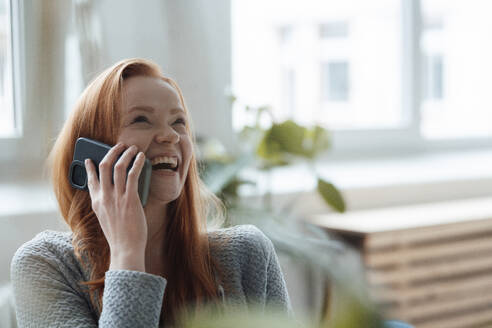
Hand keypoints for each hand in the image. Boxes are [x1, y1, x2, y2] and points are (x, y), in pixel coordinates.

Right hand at [85, 143, 147, 270]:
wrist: (125, 248)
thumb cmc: (120, 236)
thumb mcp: (106, 219)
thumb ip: (107, 205)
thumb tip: (116, 192)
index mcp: (96, 202)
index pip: (90, 179)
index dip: (90, 167)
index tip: (90, 158)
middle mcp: (104, 197)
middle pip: (104, 166)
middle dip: (112, 152)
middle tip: (119, 146)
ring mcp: (116, 197)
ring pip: (118, 167)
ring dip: (126, 154)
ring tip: (132, 148)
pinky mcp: (130, 199)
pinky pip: (133, 175)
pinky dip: (137, 163)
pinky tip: (141, 158)